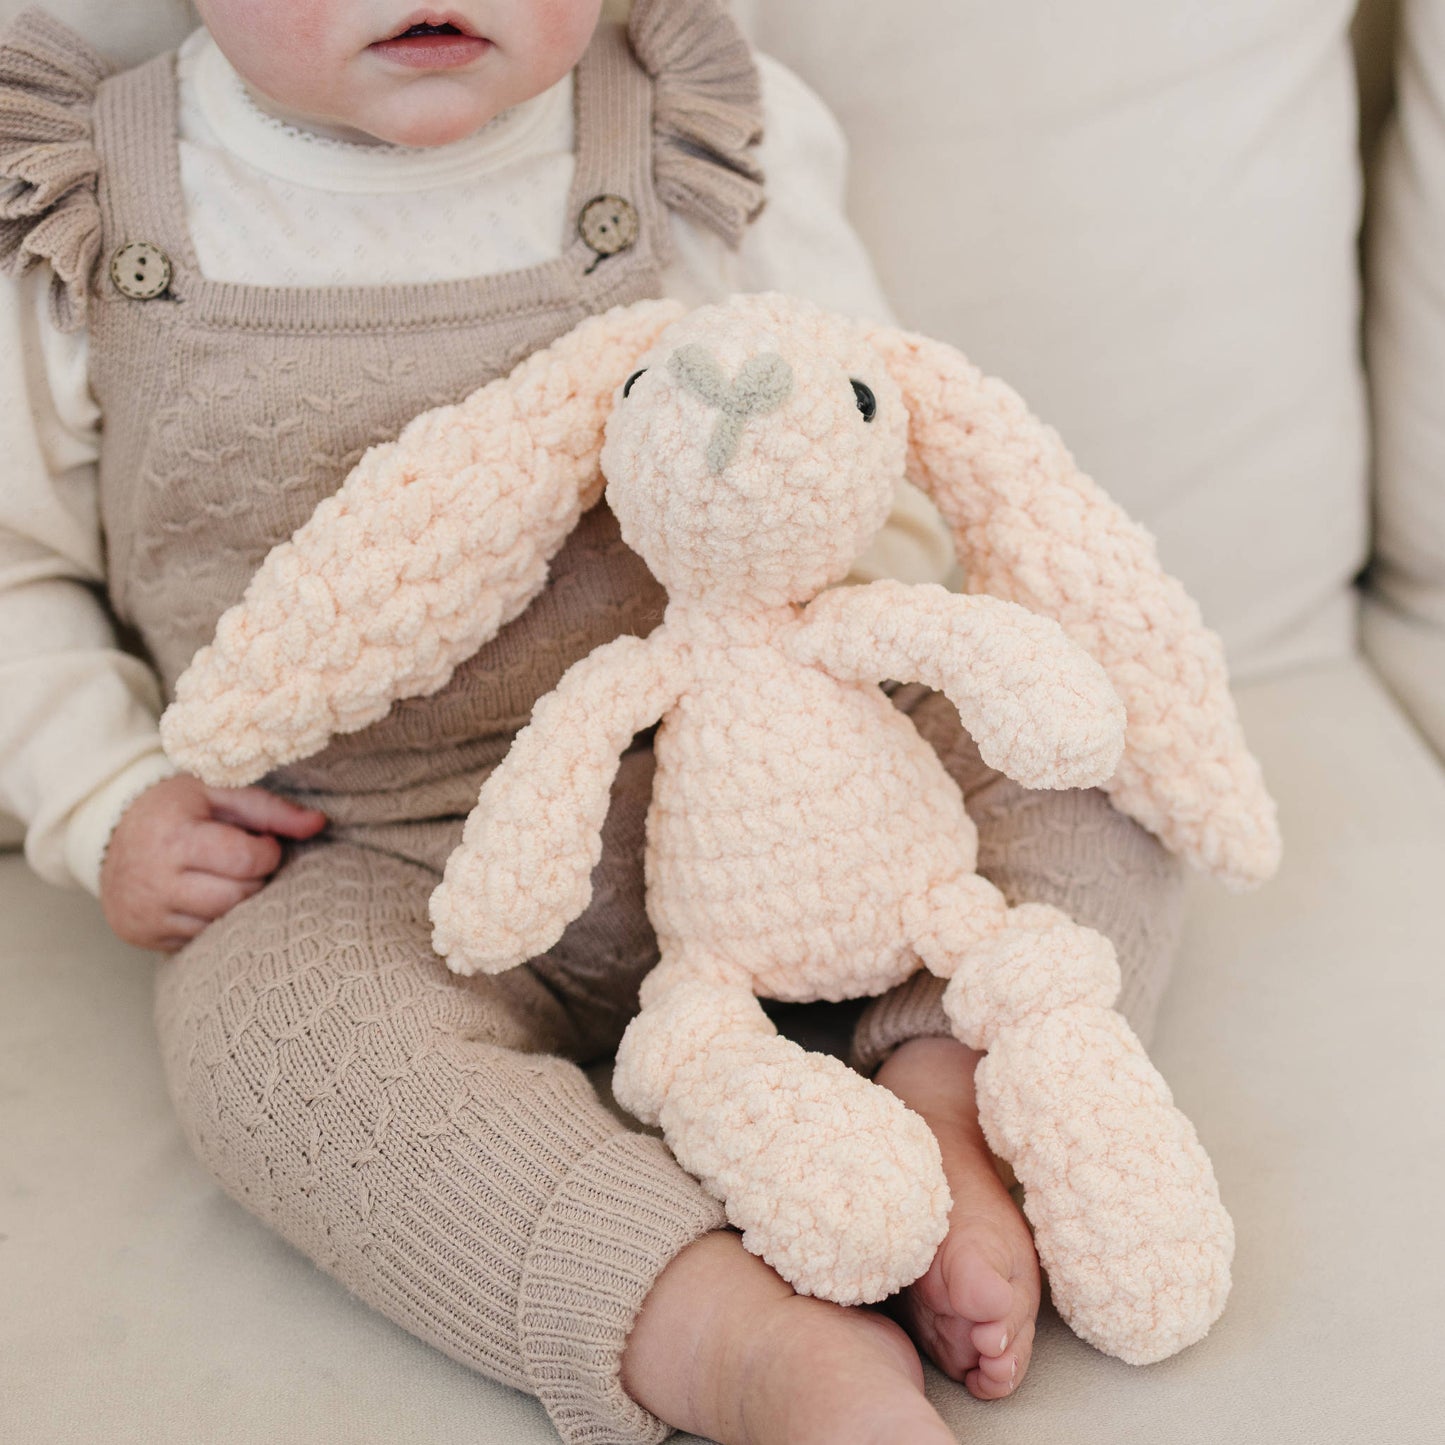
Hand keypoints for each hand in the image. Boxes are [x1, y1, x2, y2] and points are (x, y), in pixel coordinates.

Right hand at [99, 774, 326, 952]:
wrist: (108, 833)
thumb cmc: (175, 809)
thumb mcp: (219, 793)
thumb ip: (272, 809)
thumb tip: (319, 824)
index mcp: (173, 837)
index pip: (247, 859)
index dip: (268, 852)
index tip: (262, 843)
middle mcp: (153, 880)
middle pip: (238, 897)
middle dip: (255, 880)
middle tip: (246, 863)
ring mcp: (145, 914)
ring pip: (222, 924)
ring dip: (238, 902)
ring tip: (226, 878)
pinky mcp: (142, 936)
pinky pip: (199, 939)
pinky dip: (213, 921)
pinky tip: (203, 896)